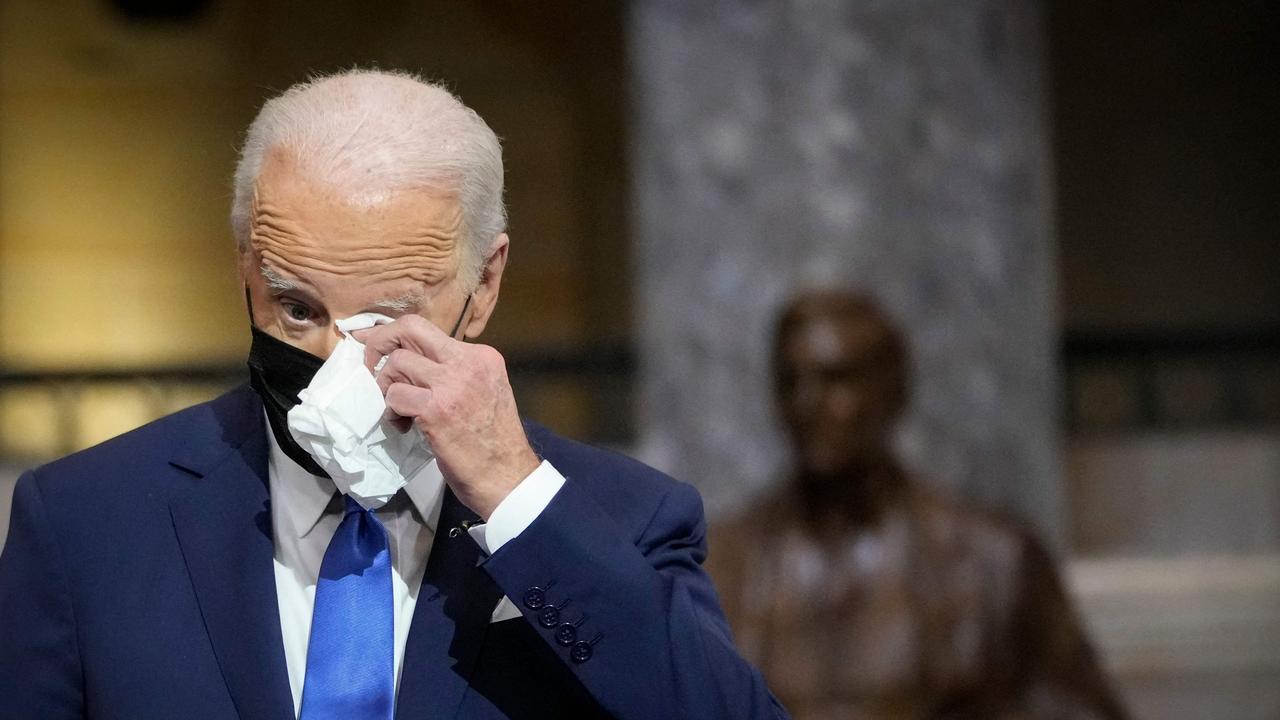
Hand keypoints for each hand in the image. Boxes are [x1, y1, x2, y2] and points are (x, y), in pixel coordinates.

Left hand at [354, 315, 539, 519]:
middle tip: (369, 363)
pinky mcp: (436, 409)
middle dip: (380, 341)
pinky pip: (395, 396)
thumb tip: (410, 364)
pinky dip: (391, 411)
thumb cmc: (493, 442)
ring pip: (397, 363)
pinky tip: (404, 427)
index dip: (397, 336)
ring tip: (398, 411)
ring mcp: (453, 384)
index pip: (429, 331)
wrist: (508, 477)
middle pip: (410, 328)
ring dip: (386, 387)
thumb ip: (454, 373)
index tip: (374, 343)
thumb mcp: (483, 392)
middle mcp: (469, 362)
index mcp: (483, 357)